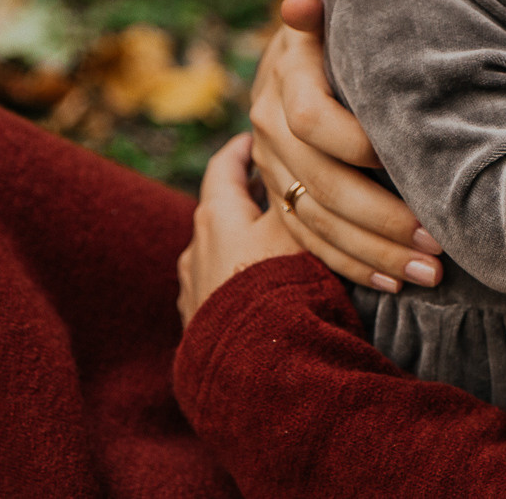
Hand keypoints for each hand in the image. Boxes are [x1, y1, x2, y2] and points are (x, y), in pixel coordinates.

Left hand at [177, 132, 304, 327]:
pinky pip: (221, 291)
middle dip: (249, 198)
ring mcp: (193, 290)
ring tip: (275, 245)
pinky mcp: (199, 326)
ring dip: (243, 244)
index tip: (255, 138)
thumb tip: (311, 167)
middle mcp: (196, 249)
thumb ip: (300, 195)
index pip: (223, 167)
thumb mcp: (299, 228)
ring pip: (219, 253)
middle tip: (276, 188)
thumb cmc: (281, 287)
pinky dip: (239, 281)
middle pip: (221, 210)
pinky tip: (261, 293)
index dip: (241, 149)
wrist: (255, 367)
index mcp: (216, 216)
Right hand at [246, 0, 444, 291]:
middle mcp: (268, 124)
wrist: (313, 45)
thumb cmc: (347, 19)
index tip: (408, 161)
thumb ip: (323, 4)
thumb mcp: (336, 2)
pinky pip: (311, 241)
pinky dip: (353, 266)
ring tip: (430, 273)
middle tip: (438, 240)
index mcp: (285, 75)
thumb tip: (299, 5)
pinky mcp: (279, 195)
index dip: (357, 143)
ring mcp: (271, 165)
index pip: (311, 118)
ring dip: (374, 253)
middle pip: (318, 183)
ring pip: (316, 220)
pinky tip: (396, 285)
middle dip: (381, 217)